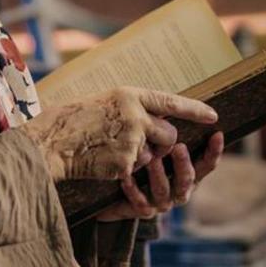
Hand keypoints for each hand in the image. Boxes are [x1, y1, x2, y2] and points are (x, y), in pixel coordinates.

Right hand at [21, 87, 217, 181]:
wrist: (52, 141)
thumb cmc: (72, 120)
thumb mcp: (104, 102)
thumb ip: (129, 107)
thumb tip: (152, 115)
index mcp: (130, 95)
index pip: (170, 102)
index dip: (194, 110)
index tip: (213, 115)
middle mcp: (136, 115)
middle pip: (169, 134)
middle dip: (162, 143)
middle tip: (142, 143)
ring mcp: (132, 139)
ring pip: (153, 155)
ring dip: (139, 158)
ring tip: (110, 149)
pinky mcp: (126, 162)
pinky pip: (135, 170)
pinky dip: (123, 171)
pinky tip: (103, 161)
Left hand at [96, 132, 223, 220]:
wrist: (112, 191)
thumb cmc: (141, 158)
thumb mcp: (156, 141)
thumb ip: (169, 129)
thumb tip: (184, 104)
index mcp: (187, 172)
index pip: (207, 164)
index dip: (214, 151)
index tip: (217, 134)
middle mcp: (178, 189)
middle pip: (188, 180)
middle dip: (184, 164)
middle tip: (178, 147)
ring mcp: (161, 202)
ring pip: (165, 191)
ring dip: (159, 175)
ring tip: (151, 159)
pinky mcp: (140, 210)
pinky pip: (141, 204)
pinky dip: (134, 191)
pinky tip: (126, 178)